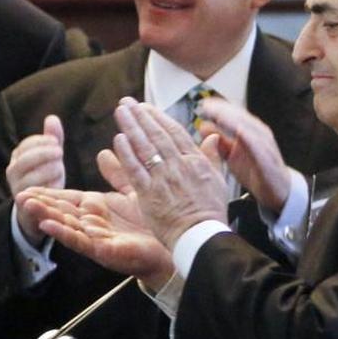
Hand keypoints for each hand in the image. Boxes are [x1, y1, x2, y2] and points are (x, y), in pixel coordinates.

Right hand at [7, 115, 65, 245]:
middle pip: (24, 160)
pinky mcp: (25, 205)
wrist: (37, 208)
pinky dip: (48, 187)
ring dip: (47, 170)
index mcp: (18, 157)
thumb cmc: (45, 177)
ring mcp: (17, 189)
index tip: (55, 141)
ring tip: (60, 167)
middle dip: (42, 154)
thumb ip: (51, 139)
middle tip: (59, 152)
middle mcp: (13, 172)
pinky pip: (36, 195)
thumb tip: (52, 118)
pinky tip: (58, 184)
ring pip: (29, 178)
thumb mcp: (49, 157)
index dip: (41, 141)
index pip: (26, 145)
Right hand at [17, 185, 173, 289]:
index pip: (68, 198)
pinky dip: (63, 233)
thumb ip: (118, 173)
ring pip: (66, 224)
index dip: (48, 193)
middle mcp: (93, 223)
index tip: (28, 187)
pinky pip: (80, 241)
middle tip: (19, 196)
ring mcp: (97, 237)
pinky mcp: (104, 250)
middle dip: (40, 204)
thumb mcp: (131, 191)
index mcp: (98, 208)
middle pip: (61, 211)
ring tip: (26, 206)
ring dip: (46, 216)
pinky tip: (48, 225)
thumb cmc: (156, 222)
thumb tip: (104, 153)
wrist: (178, 244)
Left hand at [109, 98, 227, 250]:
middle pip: (156, 135)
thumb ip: (212, 157)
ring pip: (145, 147)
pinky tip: (119, 138)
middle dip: (141, 116)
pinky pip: (135, 169)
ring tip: (121, 111)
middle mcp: (179, 166)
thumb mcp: (218, 181)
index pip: (174, 133)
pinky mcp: (149, 194)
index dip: (158, 117)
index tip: (146, 107)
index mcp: (195, 162)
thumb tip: (213, 137)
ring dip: (131, 127)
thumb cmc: (210, 212)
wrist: (201, 236)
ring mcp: (163, 179)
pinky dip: (127, 153)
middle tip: (127, 102)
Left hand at [197, 97, 290, 212]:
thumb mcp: (232, 154)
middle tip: (208, 106)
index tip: (204, 104)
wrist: (277, 189)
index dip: (219, 108)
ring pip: (250, 128)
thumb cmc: (255, 170)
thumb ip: (219, 140)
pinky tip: (238, 132)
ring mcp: (265, 145)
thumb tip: (203, 126)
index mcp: (249, 131)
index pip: (234, 115)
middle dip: (224, 110)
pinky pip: (260, 146)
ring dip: (234, 120)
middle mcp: (259, 134)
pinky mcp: (269, 159)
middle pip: (240, 117)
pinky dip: (249, 137)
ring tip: (219, 114)